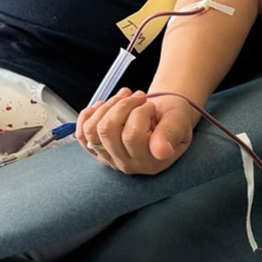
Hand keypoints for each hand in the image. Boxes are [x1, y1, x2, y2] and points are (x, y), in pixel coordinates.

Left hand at [76, 88, 198, 174]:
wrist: (165, 117)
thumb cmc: (173, 118)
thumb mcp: (180, 122)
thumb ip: (170, 134)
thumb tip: (161, 151)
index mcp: (150, 161)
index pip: (132, 136)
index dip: (139, 112)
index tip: (151, 105)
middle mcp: (128, 164)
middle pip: (108, 131)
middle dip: (122, 105)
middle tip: (138, 97)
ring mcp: (110, 158)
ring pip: (93, 130)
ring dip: (107, 106)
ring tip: (123, 97)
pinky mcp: (98, 150)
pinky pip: (81, 135)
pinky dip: (88, 115)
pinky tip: (103, 105)